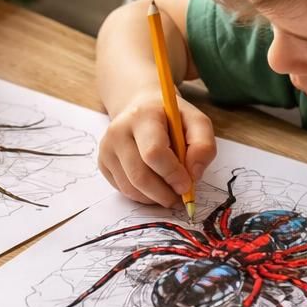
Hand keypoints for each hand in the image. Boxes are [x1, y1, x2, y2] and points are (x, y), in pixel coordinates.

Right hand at [99, 93, 216, 206]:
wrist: (141, 109)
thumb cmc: (171, 119)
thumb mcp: (196, 122)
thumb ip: (203, 145)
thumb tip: (193, 174)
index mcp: (142, 116)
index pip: (153, 153)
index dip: (172, 174)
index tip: (187, 185)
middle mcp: (118, 131)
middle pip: (139, 176)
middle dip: (164, 194)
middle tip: (179, 197)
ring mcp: (107, 148)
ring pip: (130, 188)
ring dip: (154, 198)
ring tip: (169, 191)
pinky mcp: (103, 163)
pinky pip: (123, 190)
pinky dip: (143, 196)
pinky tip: (154, 185)